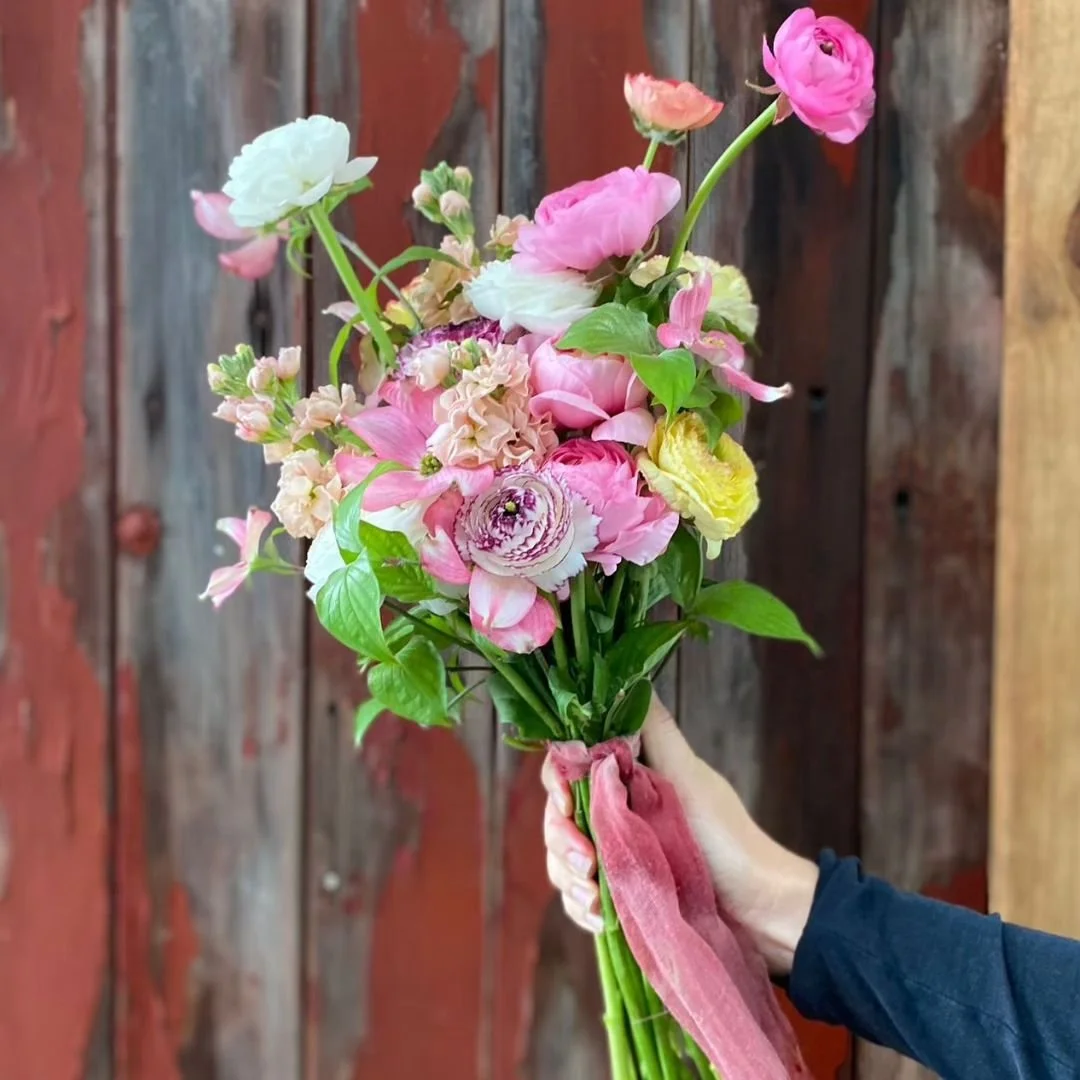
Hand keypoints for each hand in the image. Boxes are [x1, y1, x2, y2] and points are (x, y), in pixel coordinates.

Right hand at [541, 694, 819, 975]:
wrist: (760, 910)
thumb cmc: (728, 836)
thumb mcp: (688, 776)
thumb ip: (655, 729)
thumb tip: (630, 672)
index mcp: (625, 777)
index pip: (568, 769)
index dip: (559, 784)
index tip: (569, 803)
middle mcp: (614, 812)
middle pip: (557, 815)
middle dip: (562, 839)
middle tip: (588, 862)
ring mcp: (615, 854)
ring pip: (560, 858)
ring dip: (569, 878)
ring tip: (595, 899)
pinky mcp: (619, 895)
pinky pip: (576, 897)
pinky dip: (579, 906)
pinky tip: (596, 917)